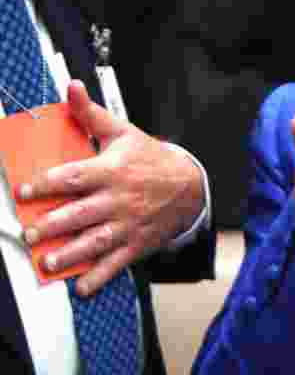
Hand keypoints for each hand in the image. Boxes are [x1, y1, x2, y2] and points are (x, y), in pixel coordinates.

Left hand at [21, 81, 204, 295]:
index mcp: (112, 171)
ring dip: (70, 254)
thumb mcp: (124, 133)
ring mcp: (128, 224)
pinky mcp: (137, 243)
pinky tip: (81, 287)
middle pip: (81, 214)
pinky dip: (100, 277)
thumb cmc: (151, 159)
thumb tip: (72, 87)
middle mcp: (118, 199)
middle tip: (30, 234)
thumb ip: (91, 115)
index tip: (24, 192)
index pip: (74, 177)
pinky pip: (116, 263)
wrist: (191, 186)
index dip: (46, 184)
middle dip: (53, 226)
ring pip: (96, 241)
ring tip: (47, 262)